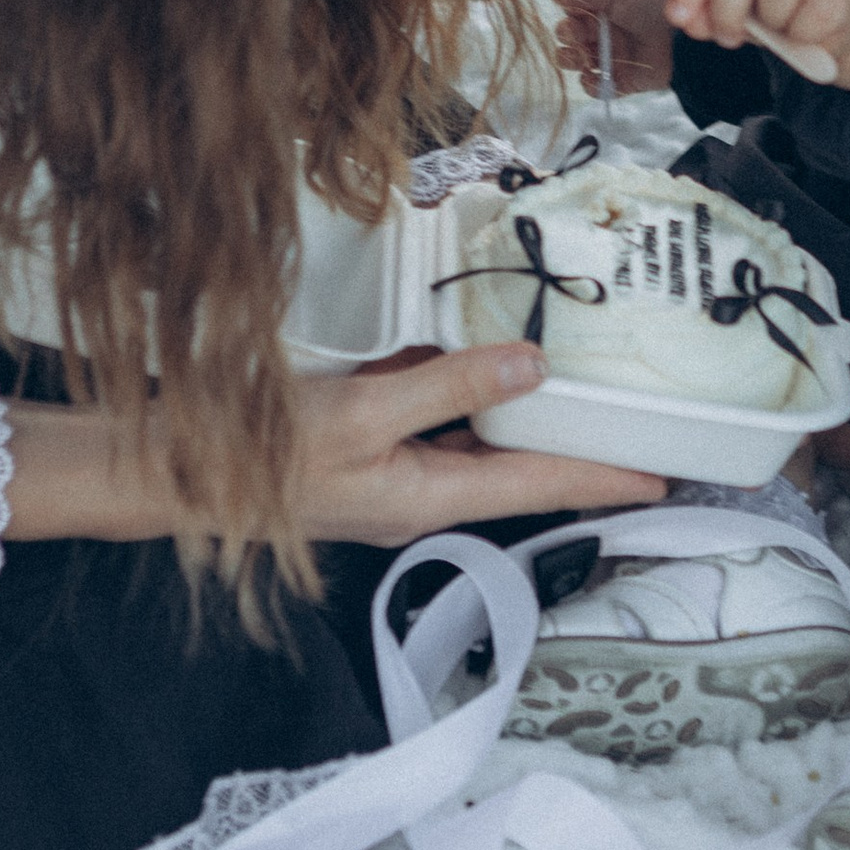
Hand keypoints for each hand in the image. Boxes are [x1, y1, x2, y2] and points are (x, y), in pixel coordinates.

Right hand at [6, 339, 664, 545]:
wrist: (173, 474)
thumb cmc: (261, 456)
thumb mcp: (360, 414)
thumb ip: (444, 384)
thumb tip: (530, 366)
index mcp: (433, 497)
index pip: (545, 490)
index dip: (612, 477)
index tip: (676, 473)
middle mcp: (424, 491)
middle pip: (523, 470)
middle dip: (584, 447)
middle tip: (645, 415)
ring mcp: (394, 471)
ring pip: (483, 443)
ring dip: (531, 417)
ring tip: (590, 382)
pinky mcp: (367, 445)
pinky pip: (436, 418)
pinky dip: (469, 390)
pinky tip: (487, 352)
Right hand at [549, 0, 678, 94]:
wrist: (684, 37)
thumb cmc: (656, 0)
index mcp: (608, 1)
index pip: (574, 5)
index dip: (569, 7)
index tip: (575, 7)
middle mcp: (608, 27)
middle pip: (569, 32)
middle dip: (566, 33)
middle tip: (578, 33)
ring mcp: (614, 54)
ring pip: (575, 59)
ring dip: (570, 58)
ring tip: (582, 55)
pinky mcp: (623, 79)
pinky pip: (595, 87)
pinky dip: (590, 84)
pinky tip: (595, 75)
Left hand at [662, 0, 849, 90]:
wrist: (838, 15)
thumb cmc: (775, 8)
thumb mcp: (736, 7)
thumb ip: (708, 11)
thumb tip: (691, 21)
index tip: (679, 18)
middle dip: (726, 8)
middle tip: (727, 38)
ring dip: (771, 20)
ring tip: (776, 29)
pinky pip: (815, 14)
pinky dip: (802, 35)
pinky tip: (804, 36)